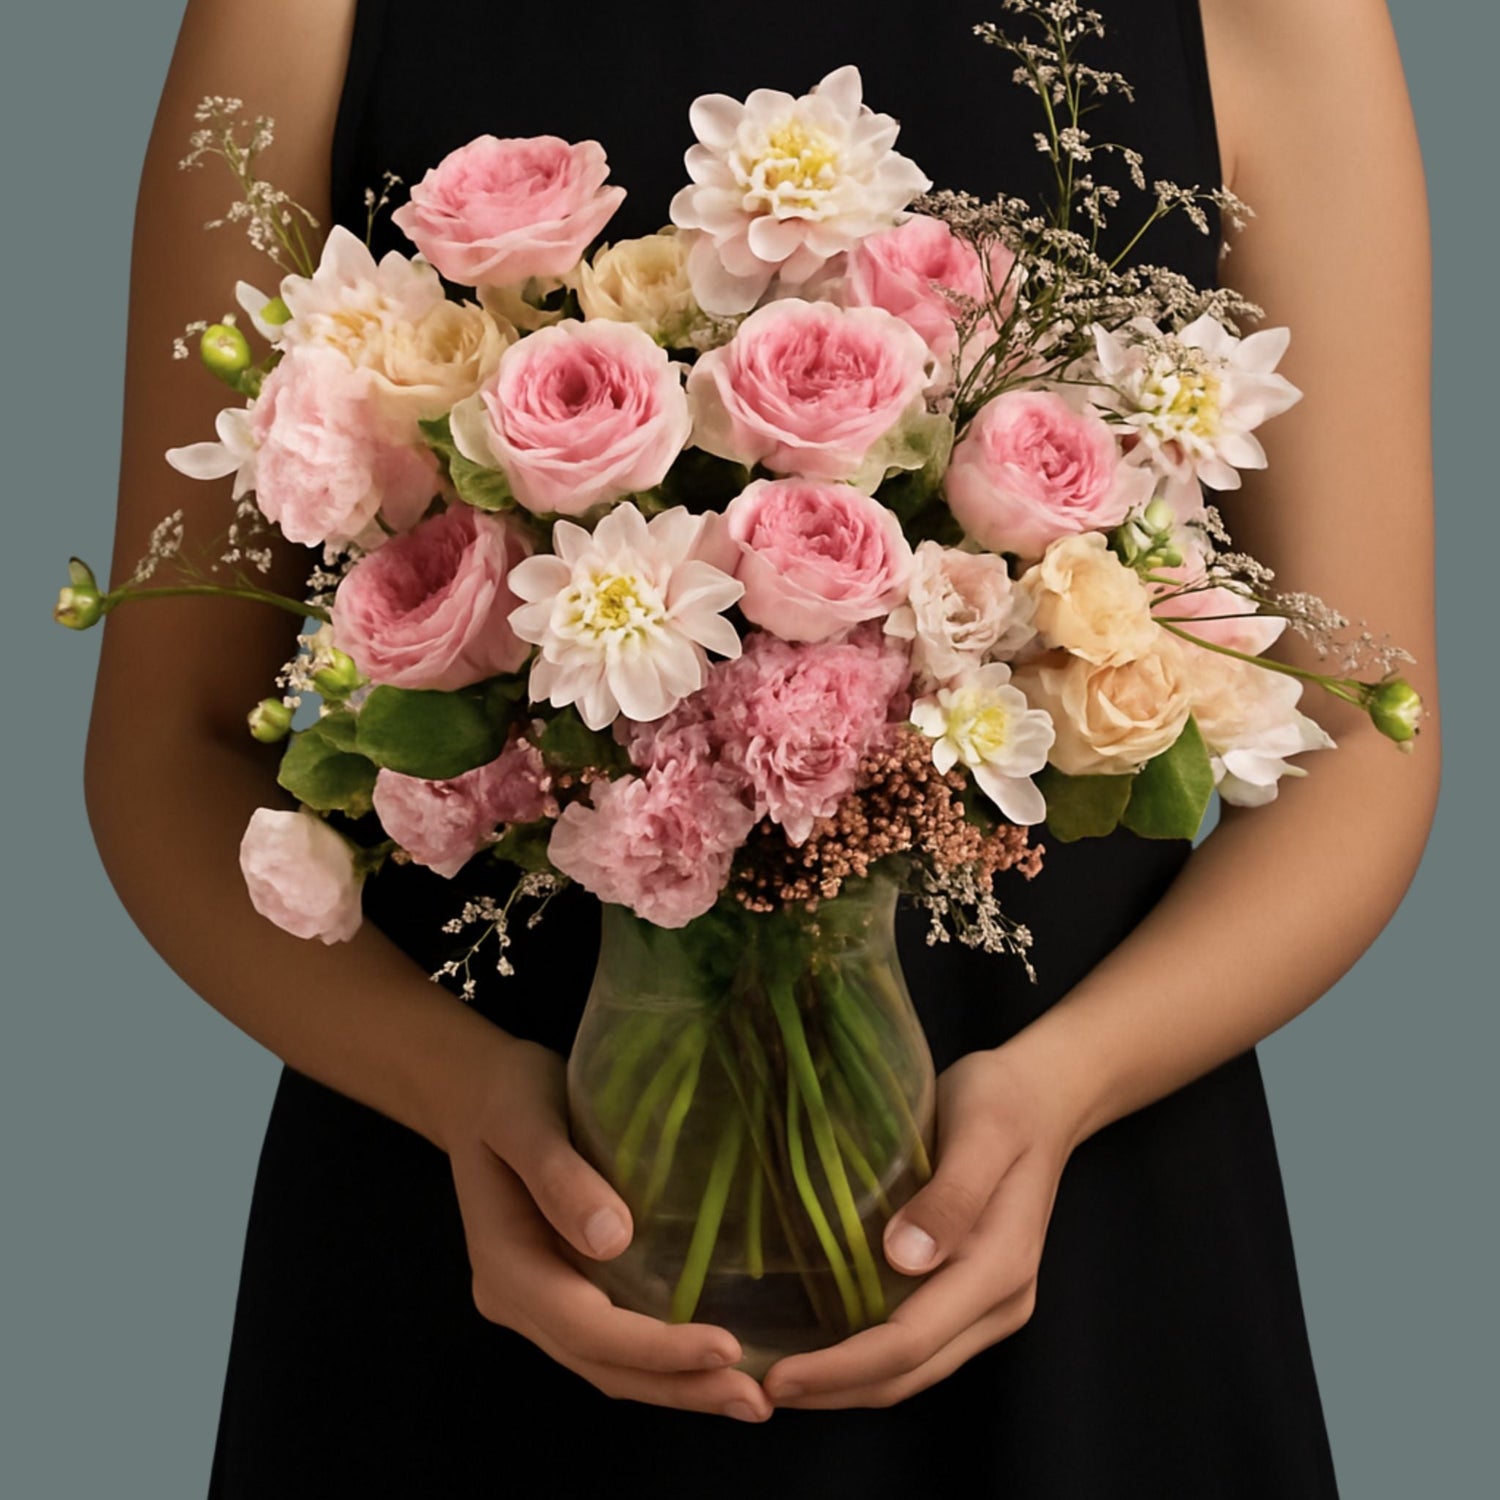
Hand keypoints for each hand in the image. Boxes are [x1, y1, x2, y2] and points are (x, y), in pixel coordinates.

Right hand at [443, 1029, 773, 1421]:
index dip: (656, 1348)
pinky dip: (661, 1359)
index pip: (586, 1328)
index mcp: (505, 1265)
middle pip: (601, 1364)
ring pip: (608, 1365)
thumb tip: (612, 1240)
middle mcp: (517, 1299)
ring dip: (676, 1385)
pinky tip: (711, 1359)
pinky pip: (612, 1341)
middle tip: (758, 1401)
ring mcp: (536, 1301)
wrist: (476, 1092)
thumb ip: (558, 1177)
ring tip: (749, 1396)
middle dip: (679, 1386)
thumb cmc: (505, 1096)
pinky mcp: (561, 1288)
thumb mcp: (523, 1120)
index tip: (728, 1348)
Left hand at [760, 1042, 1079, 1408]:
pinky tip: (821, 1344)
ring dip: (847, 1384)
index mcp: (999, 1267)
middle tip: (756, 1388)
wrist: (1045, 1097)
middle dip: (834, 1390)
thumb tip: (903, 1259)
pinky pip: (917, 1345)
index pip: (910, 1342)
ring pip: (912, 1371)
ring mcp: (989, 1304)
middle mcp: (999, 1302)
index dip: (841, 1367)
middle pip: (908, 1373)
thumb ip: (950, 1196)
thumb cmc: (1005, 1102)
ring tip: (779, 1378)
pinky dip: (866, 1358)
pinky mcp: (973, 1293)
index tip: (778, 1375)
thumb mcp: (982, 1132)